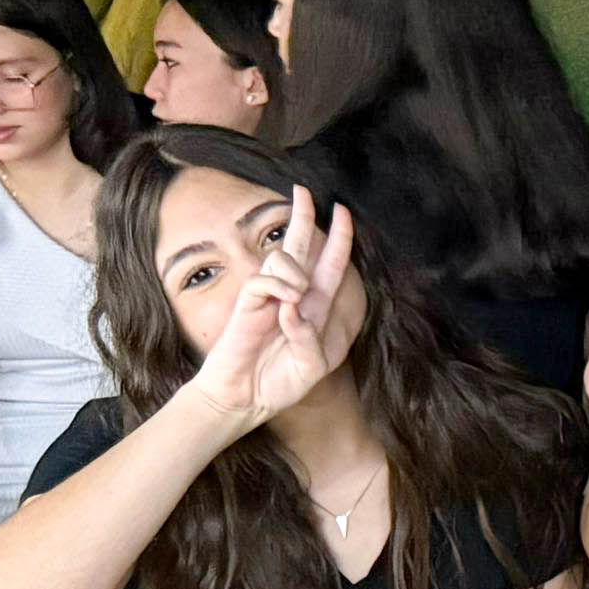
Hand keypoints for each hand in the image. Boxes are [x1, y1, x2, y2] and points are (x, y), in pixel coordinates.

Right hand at [184, 189, 356, 433]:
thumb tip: (295, 306)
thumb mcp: (312, 365)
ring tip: (295, 299)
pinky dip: (279, 288)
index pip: (329, 264)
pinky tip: (284, 305)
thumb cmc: (280, 381)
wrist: (246, 397)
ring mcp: (268, 297)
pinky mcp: (247, 305)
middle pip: (299, 245)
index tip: (342, 211)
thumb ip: (311, 338)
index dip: (337, 238)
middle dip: (303, 217)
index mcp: (314, 305)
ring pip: (283, 258)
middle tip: (303, 191)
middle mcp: (292, 295)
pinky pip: (263, 280)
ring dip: (296, 272)